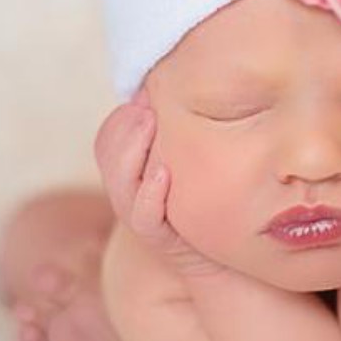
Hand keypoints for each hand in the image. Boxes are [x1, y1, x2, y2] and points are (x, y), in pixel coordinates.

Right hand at [93, 87, 227, 277]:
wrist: (232, 261)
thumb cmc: (220, 199)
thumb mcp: (203, 155)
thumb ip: (190, 128)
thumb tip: (194, 78)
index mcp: (138, 167)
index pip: (111, 134)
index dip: (124, 114)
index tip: (148, 89)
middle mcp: (134, 191)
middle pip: (108, 151)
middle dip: (124, 125)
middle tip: (146, 102)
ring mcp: (145, 215)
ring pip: (121, 182)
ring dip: (132, 150)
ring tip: (149, 122)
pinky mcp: (163, 241)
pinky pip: (144, 217)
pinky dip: (149, 193)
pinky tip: (163, 172)